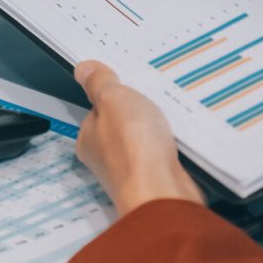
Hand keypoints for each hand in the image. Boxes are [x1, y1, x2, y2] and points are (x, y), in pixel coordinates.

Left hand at [75, 61, 204, 218]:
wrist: (163, 193)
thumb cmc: (133, 148)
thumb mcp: (113, 100)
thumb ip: (99, 83)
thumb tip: (83, 69)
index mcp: (88, 138)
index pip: (97, 110)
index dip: (113, 94)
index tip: (129, 83)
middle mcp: (106, 158)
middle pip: (122, 125)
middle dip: (138, 111)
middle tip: (155, 96)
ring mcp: (132, 171)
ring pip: (144, 140)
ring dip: (157, 128)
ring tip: (170, 114)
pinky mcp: (156, 180)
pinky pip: (163, 155)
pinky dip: (171, 145)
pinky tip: (179, 137)